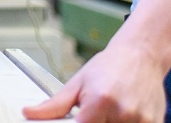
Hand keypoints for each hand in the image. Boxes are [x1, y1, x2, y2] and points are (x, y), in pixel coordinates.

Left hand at [23, 43, 166, 121]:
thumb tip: (29, 114)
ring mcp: (141, 121)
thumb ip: (54, 105)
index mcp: (100, 100)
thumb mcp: (77, 83)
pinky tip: (122, 115)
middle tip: (92, 113)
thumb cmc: (109, 66)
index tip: (75, 121)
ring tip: (108, 111)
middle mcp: (123, 113)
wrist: (141, 55)